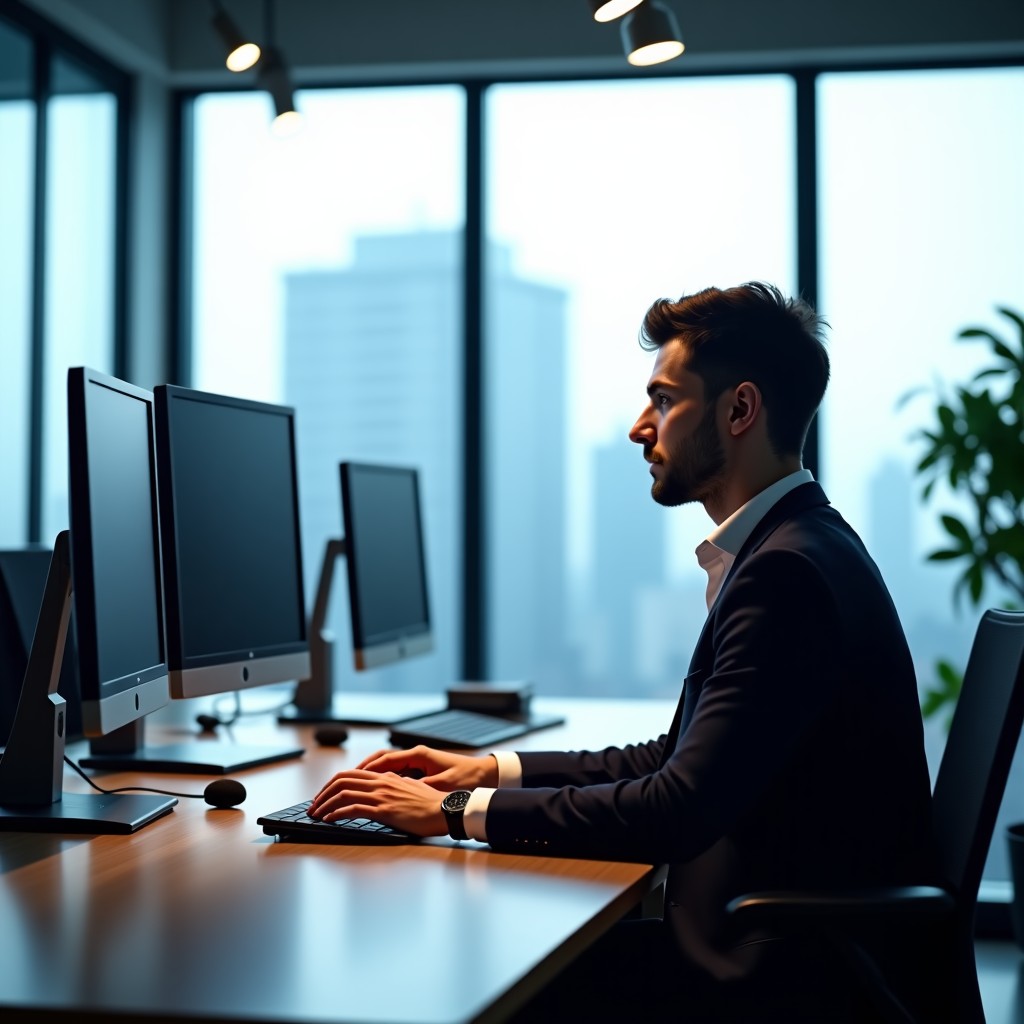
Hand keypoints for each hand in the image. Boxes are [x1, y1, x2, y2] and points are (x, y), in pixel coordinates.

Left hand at [307, 769, 446, 835]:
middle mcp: (380, 782)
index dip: (333, 784)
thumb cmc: (431, 804)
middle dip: (323, 793)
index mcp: (386, 776)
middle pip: (342, 780)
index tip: (324, 795)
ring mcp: (381, 795)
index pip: (351, 774)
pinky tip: (328, 820)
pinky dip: (335, 814)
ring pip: (343, 793)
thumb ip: (396, 786)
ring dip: (324, 804)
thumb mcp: (410, 788)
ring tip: (315, 814)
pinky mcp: (383, 810)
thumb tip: (386, 790)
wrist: (444, 810)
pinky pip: (352, 809)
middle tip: (313, 805)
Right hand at [356, 745, 498, 790]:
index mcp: (418, 755)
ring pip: (385, 765)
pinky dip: (381, 777)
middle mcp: (414, 756)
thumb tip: (398, 791)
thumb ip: (419, 787)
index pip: (384, 760)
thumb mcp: (442, 784)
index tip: (350, 778)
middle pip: (380, 760)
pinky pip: (394, 771)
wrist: (483, 775)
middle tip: (342, 782)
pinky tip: (373, 788)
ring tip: (351, 786)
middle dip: (360, 771)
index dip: (365, 769)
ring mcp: (417, 762)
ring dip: (368, 774)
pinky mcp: (420, 770)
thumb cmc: (465, 778)